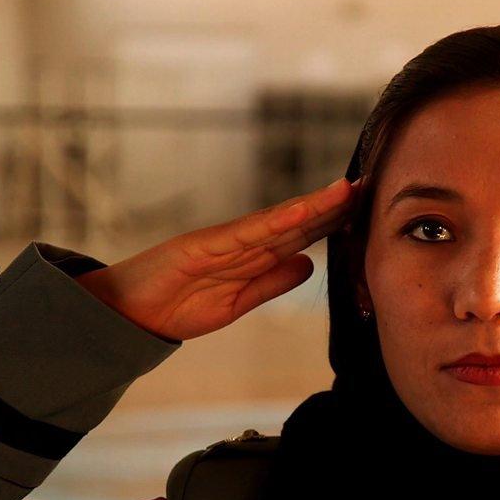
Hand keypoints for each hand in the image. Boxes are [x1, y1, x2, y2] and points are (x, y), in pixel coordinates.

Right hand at [75, 177, 357, 340]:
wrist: (127, 313)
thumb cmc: (178, 305)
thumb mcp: (239, 302)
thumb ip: (272, 283)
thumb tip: (309, 265)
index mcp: (253, 256)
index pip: (302, 235)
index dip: (335, 222)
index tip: (367, 210)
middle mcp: (243, 242)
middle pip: (298, 221)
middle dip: (334, 205)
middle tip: (371, 186)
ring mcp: (224, 240)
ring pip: (278, 220)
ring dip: (314, 205)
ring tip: (347, 190)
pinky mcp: (203, 245)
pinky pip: (246, 232)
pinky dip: (275, 221)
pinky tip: (302, 212)